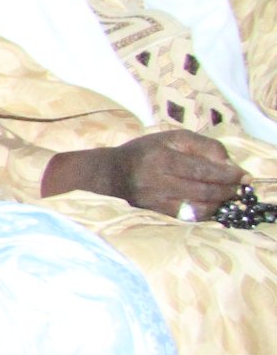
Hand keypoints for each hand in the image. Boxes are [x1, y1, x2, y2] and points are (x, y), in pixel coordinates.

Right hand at [48, 130, 245, 217]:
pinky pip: (188, 216)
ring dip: (220, 203)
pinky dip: (206, 212)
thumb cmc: (145, 151)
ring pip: (198, 206)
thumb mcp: (171, 138)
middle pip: (203, 189)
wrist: (110, 173)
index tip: (244, 175)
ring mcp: (154, 200)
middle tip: (240, 187)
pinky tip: (212, 205)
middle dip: (228, 190)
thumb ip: (202, 145)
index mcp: (160, 157)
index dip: (228, 174)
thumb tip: (229, 164)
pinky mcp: (155, 212)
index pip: (202, 169)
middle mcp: (155, 180)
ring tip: (228, 196)